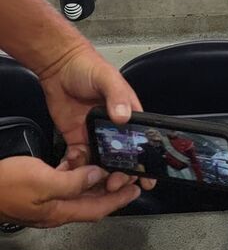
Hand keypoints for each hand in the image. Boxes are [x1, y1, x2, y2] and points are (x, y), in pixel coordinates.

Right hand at [0, 155, 139, 227]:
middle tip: (126, 172)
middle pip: (92, 200)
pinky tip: (77, 158)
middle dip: (111, 187)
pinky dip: (75, 172)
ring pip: (80, 190)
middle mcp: (56, 209)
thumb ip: (73, 182)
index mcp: (60, 211)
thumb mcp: (43, 181)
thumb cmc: (7, 185)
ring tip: (106, 162)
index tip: (136, 189)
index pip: (98, 209)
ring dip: (94, 177)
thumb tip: (96, 178)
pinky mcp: (40, 191)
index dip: (119, 199)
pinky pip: (65, 183)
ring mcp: (48, 201)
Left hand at [37, 42, 152, 189]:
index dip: (143, 162)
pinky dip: (77, 169)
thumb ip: (117, 96)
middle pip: (122, 158)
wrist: (59, 66)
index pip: (140, 142)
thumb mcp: (106, 77)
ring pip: (101, 164)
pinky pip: (80, 161)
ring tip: (93, 180)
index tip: (145, 178)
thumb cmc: (87, 67)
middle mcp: (113, 128)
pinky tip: (73, 167)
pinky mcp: (77, 139)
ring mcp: (95, 135)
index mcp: (127, 113)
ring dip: (99, 176)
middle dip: (122, 174)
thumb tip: (124, 117)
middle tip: (115, 183)